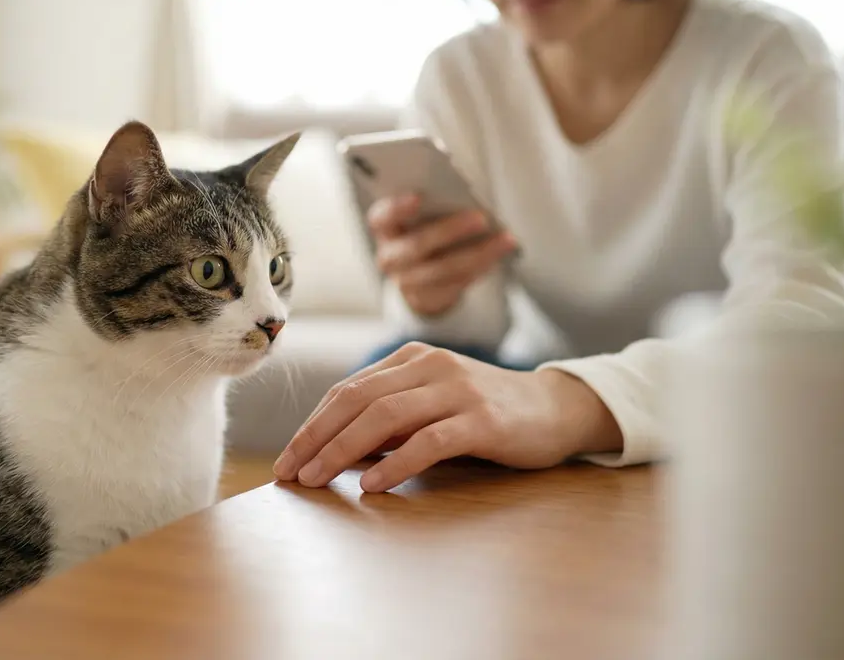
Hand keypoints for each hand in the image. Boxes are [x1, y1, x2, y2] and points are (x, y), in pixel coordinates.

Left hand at [272, 342, 623, 492]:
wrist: (556, 408)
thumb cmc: (484, 413)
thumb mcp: (429, 406)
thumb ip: (388, 421)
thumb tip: (332, 452)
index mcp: (410, 359)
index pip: (347, 390)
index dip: (311, 425)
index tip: (288, 460)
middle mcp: (430, 366)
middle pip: (357, 400)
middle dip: (316, 438)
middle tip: (290, 474)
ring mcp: (457, 390)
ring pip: (385, 416)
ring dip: (343, 450)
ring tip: (318, 479)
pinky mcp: (484, 419)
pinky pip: (430, 441)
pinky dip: (397, 464)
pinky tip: (373, 486)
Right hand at [368, 192, 517, 316]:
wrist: (417, 271)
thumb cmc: (423, 226)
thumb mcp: (421, 212)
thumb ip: (433, 200)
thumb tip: (462, 189)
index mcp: (384, 227)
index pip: (382, 217)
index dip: (398, 207)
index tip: (419, 196)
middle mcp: (390, 256)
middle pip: (417, 245)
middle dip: (451, 231)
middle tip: (482, 218)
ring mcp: (406, 281)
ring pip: (443, 270)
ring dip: (479, 254)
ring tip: (506, 239)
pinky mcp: (428, 298)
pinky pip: (457, 284)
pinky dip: (481, 267)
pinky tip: (500, 253)